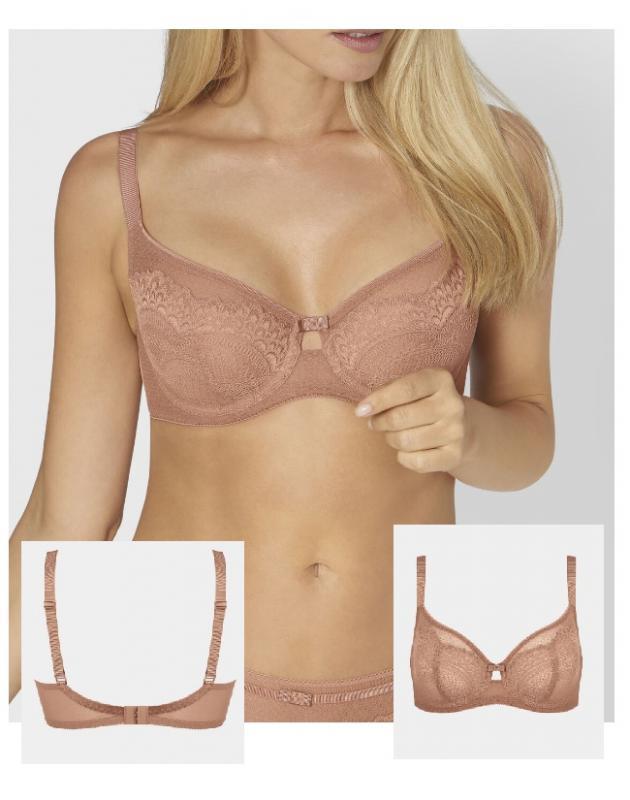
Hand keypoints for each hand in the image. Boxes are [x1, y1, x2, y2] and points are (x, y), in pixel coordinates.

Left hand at [354, 368, 471, 473]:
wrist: (465, 428)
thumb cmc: (424, 404)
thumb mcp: (413, 388)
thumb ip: (390, 391)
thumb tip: (364, 409)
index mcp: (440, 380)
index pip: (405, 389)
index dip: (379, 400)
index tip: (360, 411)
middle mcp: (452, 404)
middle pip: (401, 417)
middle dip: (380, 422)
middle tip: (376, 423)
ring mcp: (456, 431)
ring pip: (406, 441)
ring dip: (391, 439)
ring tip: (394, 434)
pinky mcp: (454, 455)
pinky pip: (416, 462)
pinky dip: (404, 457)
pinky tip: (407, 450)